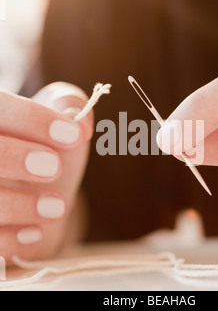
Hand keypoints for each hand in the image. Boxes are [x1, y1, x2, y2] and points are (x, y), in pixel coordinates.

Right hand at [0, 82, 92, 263]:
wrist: (38, 193)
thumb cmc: (49, 150)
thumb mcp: (61, 121)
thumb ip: (71, 104)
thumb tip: (80, 119)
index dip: (33, 120)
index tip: (74, 135)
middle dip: (17, 158)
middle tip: (54, 168)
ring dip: (20, 204)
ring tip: (59, 207)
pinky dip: (10, 239)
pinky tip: (36, 232)